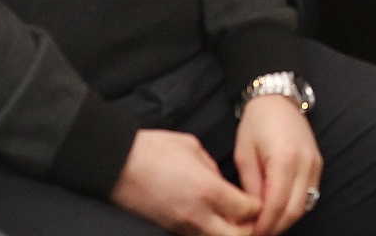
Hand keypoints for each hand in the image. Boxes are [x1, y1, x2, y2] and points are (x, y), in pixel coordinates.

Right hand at [111, 128, 259, 235]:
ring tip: (230, 219)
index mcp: (209, 190)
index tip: (258, 200)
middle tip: (249, 217)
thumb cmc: (155, 149)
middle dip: (248, 229)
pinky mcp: (169, 229)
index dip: (257, 207)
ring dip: (228, 232)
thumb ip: (214, 169)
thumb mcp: (194, 148)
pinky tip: (209, 219)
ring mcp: (183, 225)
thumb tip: (222, 183)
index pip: (248, 211)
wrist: (117, 164)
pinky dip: (209, 232)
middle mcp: (199, 214)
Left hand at [233, 95, 322, 234]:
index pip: (276, 205)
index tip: (251, 234)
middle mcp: (305, 163)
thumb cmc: (256, 123)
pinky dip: (295, 207)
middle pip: (294, 210)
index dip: (264, 225)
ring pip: (304, 205)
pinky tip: (280, 210)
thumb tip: (251, 214)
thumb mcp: (244, 154)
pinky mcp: (318, 164)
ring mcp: (315, 164)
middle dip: (275, 227)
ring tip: (267, 225)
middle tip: (258, 234)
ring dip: (286, 220)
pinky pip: (309, 194)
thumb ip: (250, 186)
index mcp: (284, 159)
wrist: (277, 99)